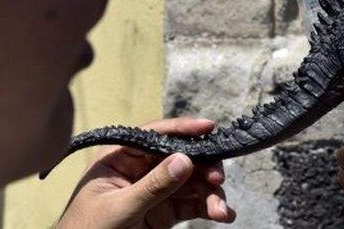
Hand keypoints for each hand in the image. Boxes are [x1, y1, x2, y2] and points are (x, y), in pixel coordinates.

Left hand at [56, 118, 235, 227]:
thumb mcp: (118, 208)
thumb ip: (152, 186)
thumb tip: (184, 160)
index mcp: (120, 159)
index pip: (154, 136)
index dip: (183, 130)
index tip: (209, 128)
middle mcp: (140, 170)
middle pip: (181, 158)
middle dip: (204, 168)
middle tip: (218, 181)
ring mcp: (154, 191)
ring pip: (191, 182)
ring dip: (210, 194)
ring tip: (221, 211)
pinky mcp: (164, 212)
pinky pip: (192, 204)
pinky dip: (209, 208)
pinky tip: (224, 215)